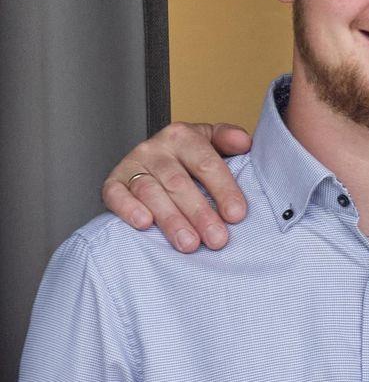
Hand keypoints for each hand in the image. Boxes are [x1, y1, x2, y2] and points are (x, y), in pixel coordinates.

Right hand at [101, 122, 251, 252]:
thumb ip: (229, 140)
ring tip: (189, 243)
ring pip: (150, 192)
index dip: (223, 190)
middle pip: (178, 183)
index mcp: (183, 137)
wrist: (157, 162)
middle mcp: (154, 149)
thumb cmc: (192, 158)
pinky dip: (128, 209)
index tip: (236, 215)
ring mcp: (132, 166)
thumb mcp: (214, 143)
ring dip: (171, 220)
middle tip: (216, 239)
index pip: (205, 163)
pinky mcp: (113, 183)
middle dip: (199, 213)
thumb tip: (243, 142)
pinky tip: (144, 224)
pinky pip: (116, 195)